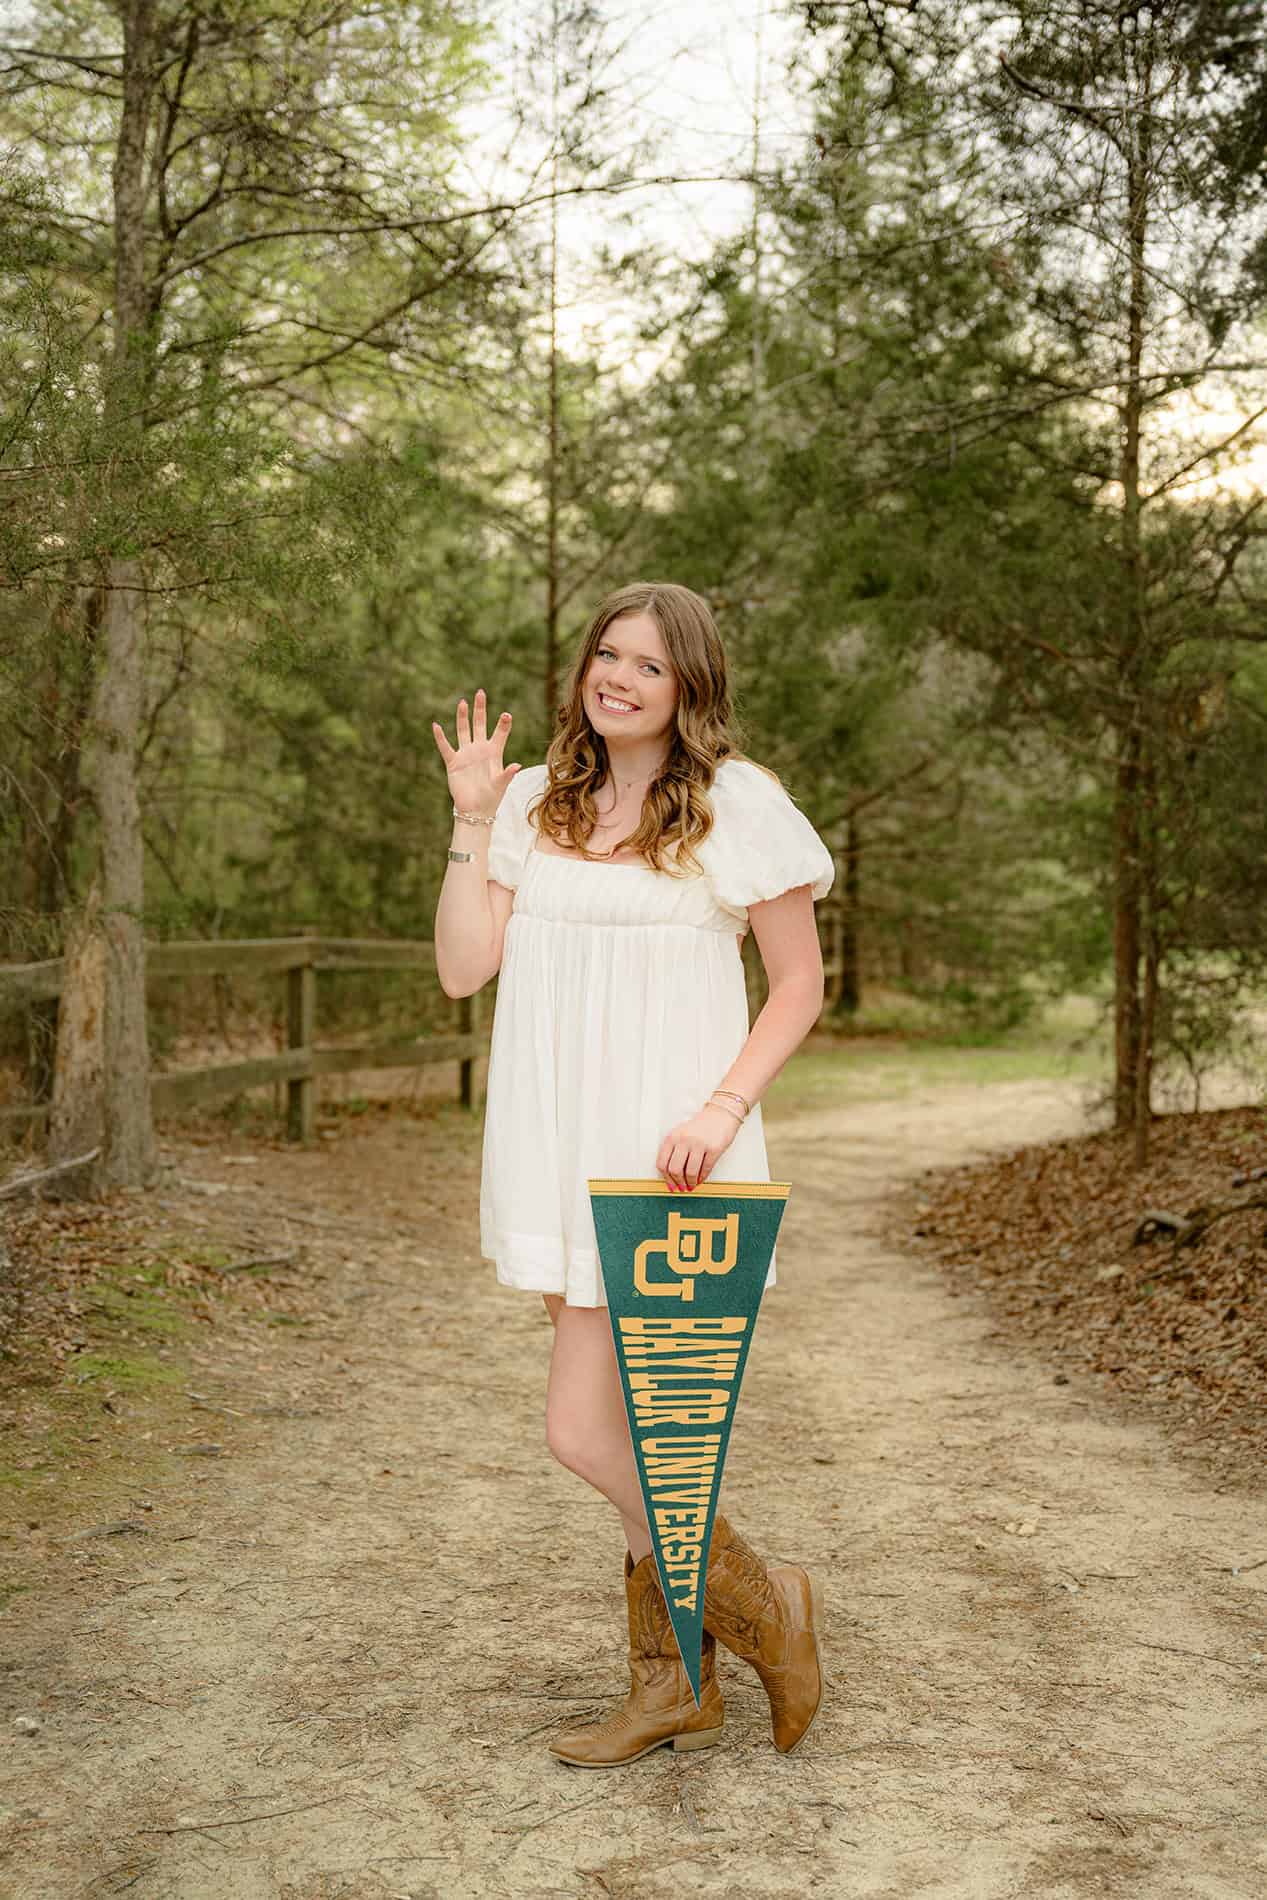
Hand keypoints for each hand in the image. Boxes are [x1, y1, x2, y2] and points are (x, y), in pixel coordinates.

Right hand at [432, 687, 519, 817]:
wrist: (474, 810)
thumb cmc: (491, 798)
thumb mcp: (501, 785)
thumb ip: (507, 774)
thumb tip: (517, 765)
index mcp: (494, 753)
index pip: (500, 734)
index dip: (503, 724)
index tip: (507, 714)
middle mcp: (479, 750)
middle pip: (479, 724)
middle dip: (480, 709)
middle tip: (481, 692)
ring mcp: (466, 754)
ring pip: (463, 731)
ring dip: (462, 717)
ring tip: (462, 702)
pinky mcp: (453, 762)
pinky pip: (446, 747)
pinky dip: (440, 737)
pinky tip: (436, 725)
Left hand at [657, 1103, 740, 1192]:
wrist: (720, 1114)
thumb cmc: (700, 1127)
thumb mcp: (681, 1134)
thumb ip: (673, 1151)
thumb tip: (671, 1176)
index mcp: (672, 1137)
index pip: (662, 1163)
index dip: (666, 1178)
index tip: (670, 1185)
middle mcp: (684, 1140)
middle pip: (674, 1170)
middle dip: (678, 1183)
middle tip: (682, 1188)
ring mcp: (699, 1144)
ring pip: (690, 1172)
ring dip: (690, 1183)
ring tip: (692, 1185)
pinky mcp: (714, 1148)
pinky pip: (705, 1169)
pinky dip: (702, 1178)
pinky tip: (701, 1180)